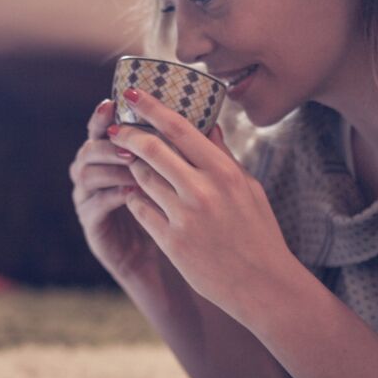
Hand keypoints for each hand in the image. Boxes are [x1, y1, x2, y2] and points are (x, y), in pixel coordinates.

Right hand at [69, 99, 169, 281]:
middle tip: (125, 138)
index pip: (103, 130)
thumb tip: (212, 122)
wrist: (166, 264)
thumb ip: (187, 153)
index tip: (113, 101)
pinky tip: (131, 191)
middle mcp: (96, 176)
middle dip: (107, 141)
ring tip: (131, 162)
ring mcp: (90, 202)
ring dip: (109, 166)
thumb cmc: (174, 216)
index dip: (103, 115)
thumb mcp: (182, 182)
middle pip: (87, 148)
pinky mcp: (94, 229)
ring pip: (85, 174)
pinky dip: (112, 195)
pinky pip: (94, 206)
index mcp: (112, 158)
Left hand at [105, 89, 296, 320]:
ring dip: (132, 168)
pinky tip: (137, 195)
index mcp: (224, 172)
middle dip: (127, 134)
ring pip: (141, 178)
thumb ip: (224, 157)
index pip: (179, 128)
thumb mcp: (249, 188)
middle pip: (151, 149)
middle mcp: (202, 190)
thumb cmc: (258, 232)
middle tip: (115, 129)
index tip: (131, 93)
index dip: (150, 107)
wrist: (262, 284)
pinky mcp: (171, 242)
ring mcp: (184, 217)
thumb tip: (208, 126)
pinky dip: (135, 198)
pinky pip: (140, 208)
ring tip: (131, 164)